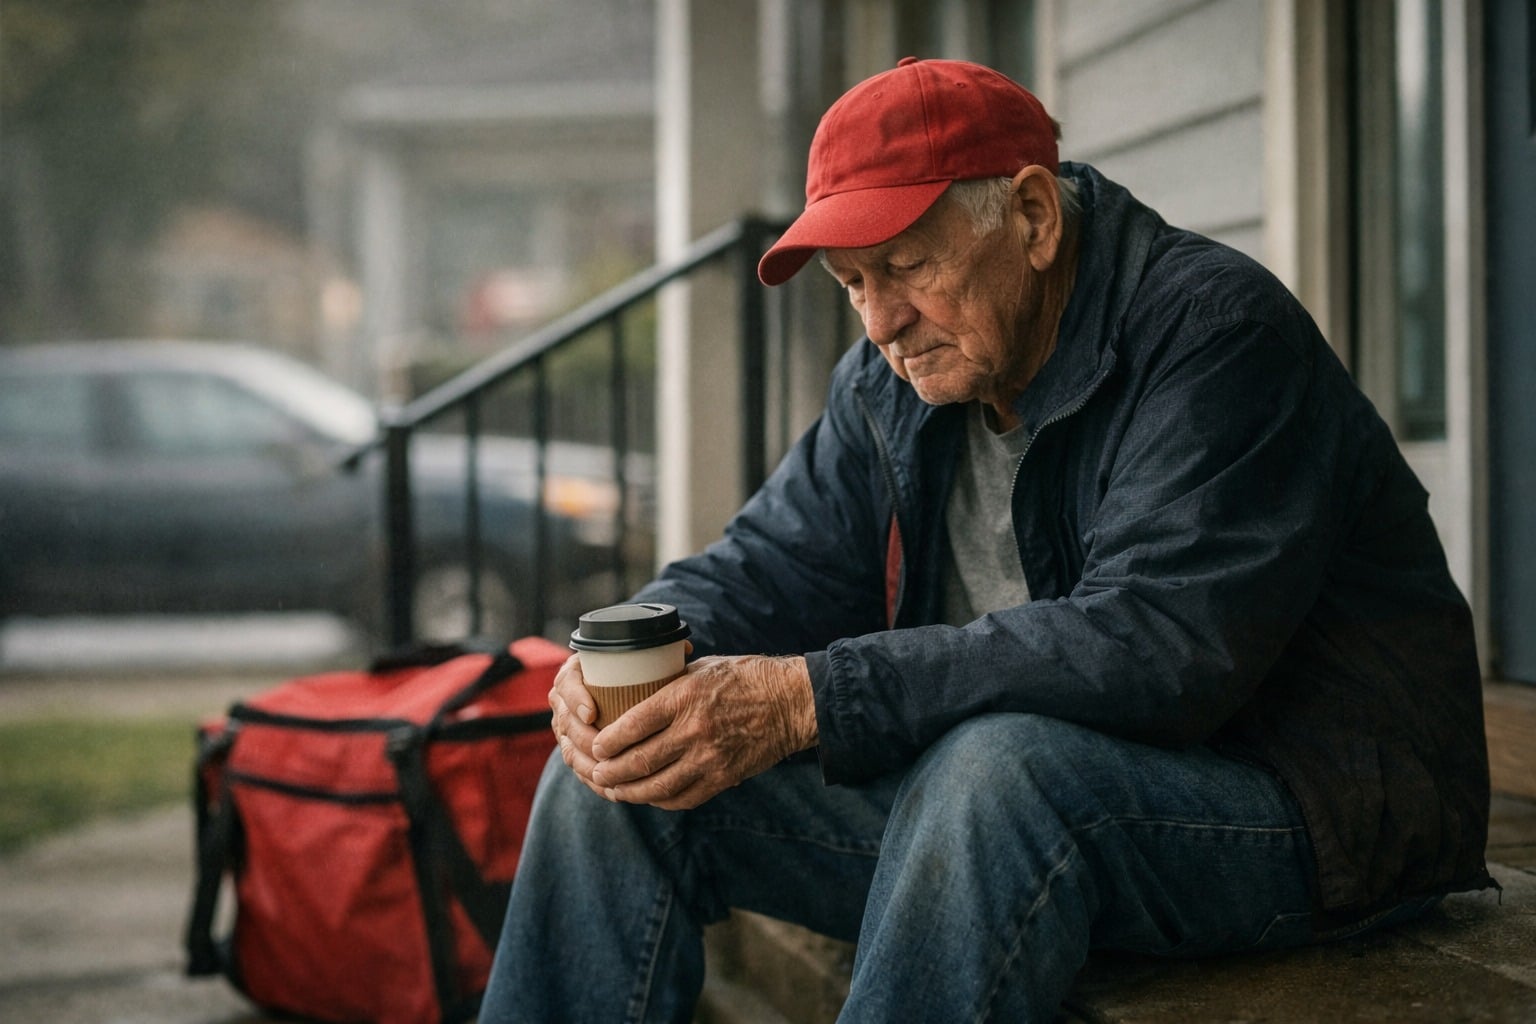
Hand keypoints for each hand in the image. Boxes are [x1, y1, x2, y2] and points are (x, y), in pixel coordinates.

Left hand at [558, 653, 816, 809]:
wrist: (791, 702)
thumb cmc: (745, 677)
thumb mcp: (702, 669)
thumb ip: (669, 685)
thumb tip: (634, 694)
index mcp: (685, 696)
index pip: (633, 725)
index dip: (607, 742)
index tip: (596, 746)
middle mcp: (695, 729)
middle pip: (640, 761)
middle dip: (610, 772)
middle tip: (596, 772)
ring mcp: (710, 758)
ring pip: (657, 786)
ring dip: (630, 792)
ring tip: (614, 790)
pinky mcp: (724, 777)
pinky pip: (684, 798)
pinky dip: (660, 800)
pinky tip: (648, 796)